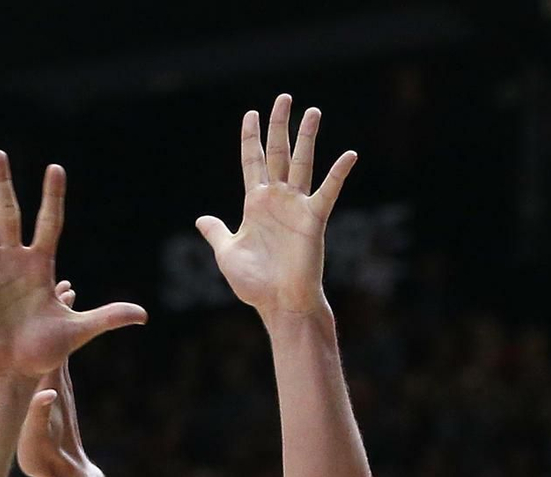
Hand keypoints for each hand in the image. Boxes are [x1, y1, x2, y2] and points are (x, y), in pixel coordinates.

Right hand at [0, 152, 143, 381]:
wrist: (14, 370)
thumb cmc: (44, 350)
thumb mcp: (79, 330)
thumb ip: (108, 317)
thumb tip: (143, 316)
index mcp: (41, 265)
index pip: (50, 222)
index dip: (53, 197)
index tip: (55, 169)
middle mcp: (15, 260)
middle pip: (9, 213)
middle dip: (2, 183)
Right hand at [16, 285, 97, 476]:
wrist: (61, 472)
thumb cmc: (47, 458)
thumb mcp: (37, 437)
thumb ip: (41, 415)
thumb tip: (45, 395)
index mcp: (51, 383)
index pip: (58, 342)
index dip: (59, 317)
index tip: (63, 288)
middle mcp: (54, 379)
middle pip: (57, 335)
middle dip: (55, 309)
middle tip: (56, 279)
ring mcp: (51, 385)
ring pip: (49, 345)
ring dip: (47, 324)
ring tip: (48, 299)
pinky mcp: (47, 393)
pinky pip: (41, 361)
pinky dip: (41, 343)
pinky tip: (39, 333)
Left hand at [196, 93, 356, 319]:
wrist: (279, 303)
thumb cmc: (254, 284)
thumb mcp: (227, 255)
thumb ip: (217, 233)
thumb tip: (201, 219)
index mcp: (255, 204)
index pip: (253, 162)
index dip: (251, 138)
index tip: (250, 113)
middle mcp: (277, 199)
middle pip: (278, 153)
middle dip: (279, 125)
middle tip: (283, 98)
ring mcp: (296, 206)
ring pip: (302, 163)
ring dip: (307, 137)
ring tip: (312, 111)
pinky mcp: (313, 219)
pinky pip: (327, 191)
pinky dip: (338, 173)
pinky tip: (349, 154)